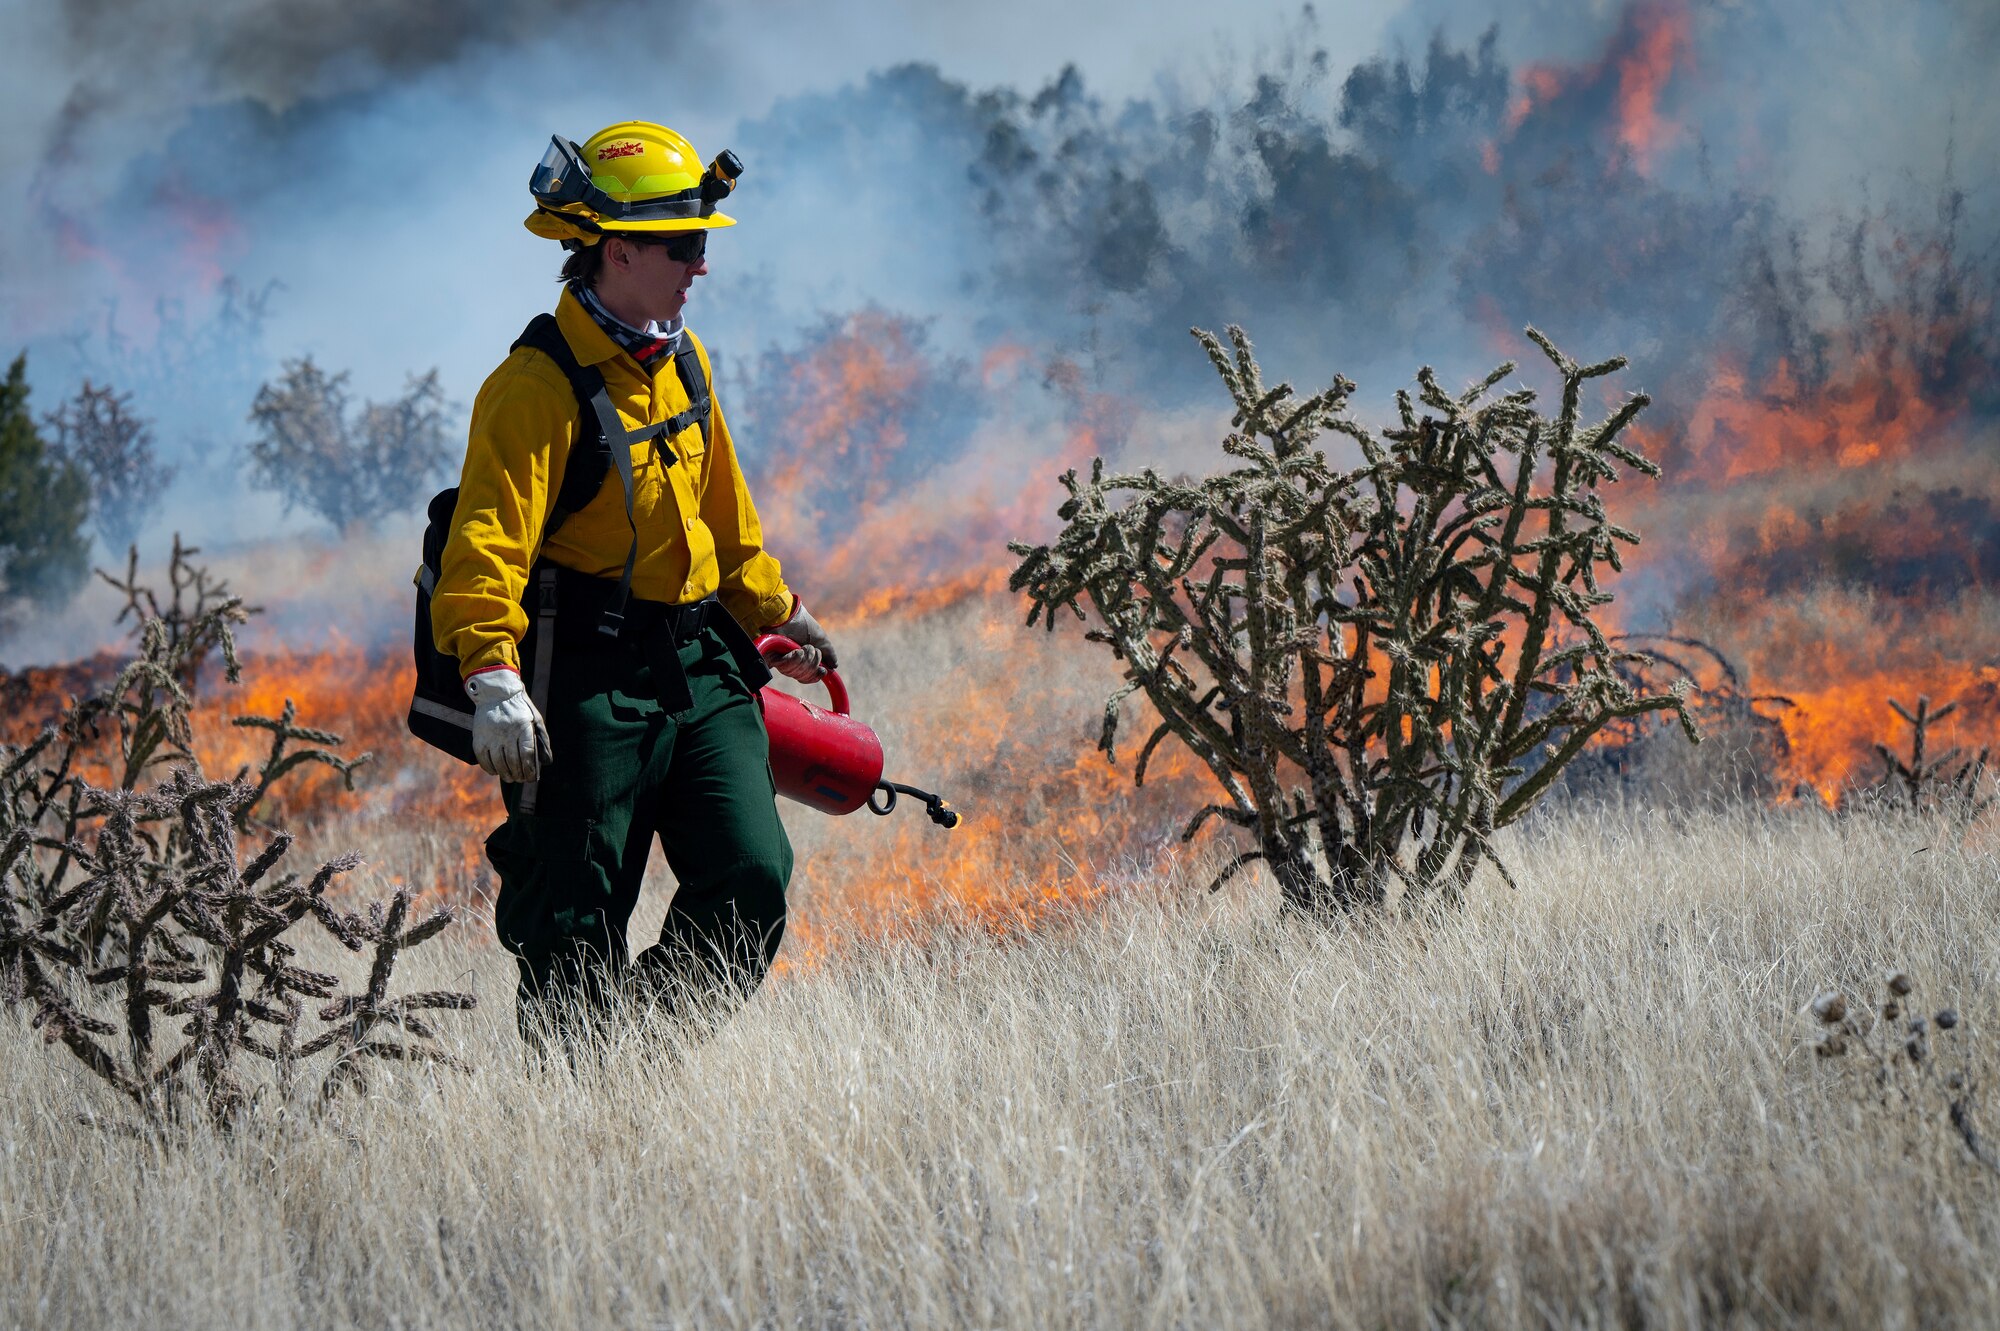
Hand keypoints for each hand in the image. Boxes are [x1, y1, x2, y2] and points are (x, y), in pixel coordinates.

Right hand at [465, 668, 551, 782]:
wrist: (495, 693)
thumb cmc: (519, 708)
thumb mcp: (535, 719)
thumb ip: (542, 740)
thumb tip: (546, 762)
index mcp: (523, 726)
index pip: (527, 753)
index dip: (529, 769)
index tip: (531, 777)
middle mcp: (506, 732)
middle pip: (513, 761)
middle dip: (519, 774)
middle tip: (521, 780)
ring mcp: (490, 736)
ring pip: (498, 763)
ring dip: (506, 774)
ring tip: (510, 778)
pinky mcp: (478, 738)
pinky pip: (483, 759)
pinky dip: (490, 769)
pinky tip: (496, 772)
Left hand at [767, 600, 836, 682]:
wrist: (790, 615)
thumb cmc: (804, 625)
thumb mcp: (821, 640)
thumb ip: (828, 653)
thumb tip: (834, 667)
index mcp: (802, 660)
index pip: (808, 677)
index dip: (815, 675)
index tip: (822, 670)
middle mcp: (791, 663)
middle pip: (804, 676)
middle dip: (812, 663)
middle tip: (811, 649)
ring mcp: (781, 662)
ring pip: (796, 672)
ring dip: (804, 659)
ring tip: (802, 647)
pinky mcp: (773, 659)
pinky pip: (787, 667)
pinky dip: (794, 658)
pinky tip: (796, 651)